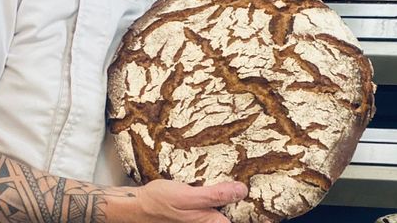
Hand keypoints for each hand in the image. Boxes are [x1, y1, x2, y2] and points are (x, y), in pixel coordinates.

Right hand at [133, 179, 249, 222]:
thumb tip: (241, 190)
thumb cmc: (159, 202)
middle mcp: (208, 222)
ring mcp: (201, 218)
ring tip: (237, 177)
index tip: (259, 194)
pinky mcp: (196, 212)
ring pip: (222, 209)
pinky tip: (218, 182)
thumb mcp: (188, 196)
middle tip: (248, 178)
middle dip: (239, 197)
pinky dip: (217, 194)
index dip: (251, 207)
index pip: (239, 217)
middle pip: (232, 213)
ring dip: (229, 194)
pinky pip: (212, 205)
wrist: (137, 205)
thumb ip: (215, 195)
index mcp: (210, 222)